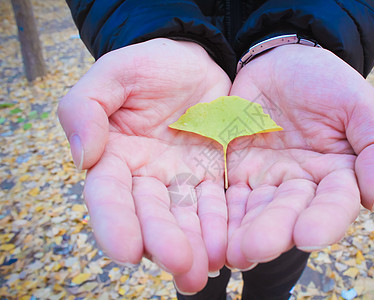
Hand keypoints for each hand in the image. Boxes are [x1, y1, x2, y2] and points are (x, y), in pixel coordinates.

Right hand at [58, 39, 230, 292]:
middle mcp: (145, 176)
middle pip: (150, 215)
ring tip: (204, 270)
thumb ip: (86, 107)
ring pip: (185, 217)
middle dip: (163, 242)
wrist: (195, 62)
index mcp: (115, 155)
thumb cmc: (151, 65)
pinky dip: (220, 227)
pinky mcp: (211, 176)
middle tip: (180, 266)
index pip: (108, 195)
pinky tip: (227, 248)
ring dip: (194, 245)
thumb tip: (82, 157)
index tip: (126, 252)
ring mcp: (180, 179)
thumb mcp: (115, 74)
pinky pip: (216, 204)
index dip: (114, 223)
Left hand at [225, 45, 373, 268]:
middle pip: (289, 213)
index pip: (335, 203)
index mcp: (337, 174)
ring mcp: (266, 181)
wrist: (279, 62)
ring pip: (256, 211)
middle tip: (255, 249)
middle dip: (273, 232)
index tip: (309, 236)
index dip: (324, 220)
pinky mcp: (236, 173)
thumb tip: (372, 197)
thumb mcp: (358, 103)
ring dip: (242, 232)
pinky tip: (211, 233)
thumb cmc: (323, 80)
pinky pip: (227, 196)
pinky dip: (220, 215)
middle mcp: (301, 185)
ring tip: (231, 252)